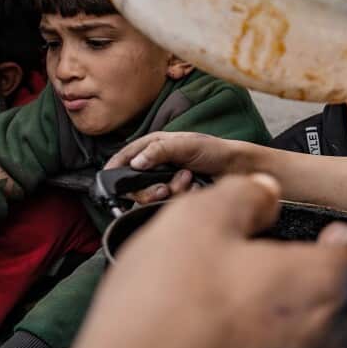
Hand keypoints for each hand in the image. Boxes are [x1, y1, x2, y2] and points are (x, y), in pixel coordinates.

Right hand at [0, 175, 346, 347]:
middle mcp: (324, 343)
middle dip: (326, 285)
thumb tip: (263, 194)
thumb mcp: (195, 220)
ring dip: (298, 331)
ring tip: (247, 318)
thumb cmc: (161, 319)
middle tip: (282, 273)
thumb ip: (244, 195)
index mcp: (319, 285)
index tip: (322, 234)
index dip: (342, 236)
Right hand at [105, 132, 254, 202]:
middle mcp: (156, 164)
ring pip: (150, 196)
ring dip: (170, 191)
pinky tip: (194, 188)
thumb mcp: (187, 145)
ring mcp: (165, 180)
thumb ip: (160, 151)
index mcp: (154, 146)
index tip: (108, 178)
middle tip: (164, 188)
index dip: (115, 167)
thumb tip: (136, 163)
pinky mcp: (175, 194)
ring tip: (188, 180)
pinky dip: (181, 197)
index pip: (126, 156)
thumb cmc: (214, 151)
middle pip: (133, 184)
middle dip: (148, 189)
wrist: (238, 170)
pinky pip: (167, 203)